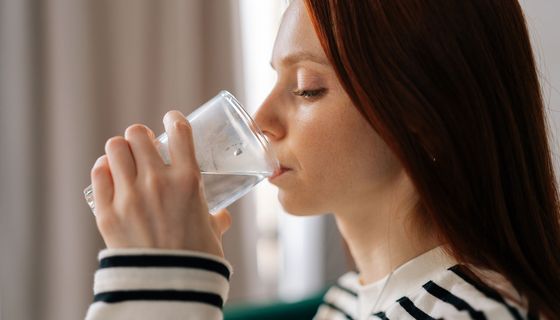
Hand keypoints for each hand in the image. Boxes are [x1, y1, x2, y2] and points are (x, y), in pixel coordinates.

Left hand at [89, 110, 230, 257]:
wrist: (168, 289)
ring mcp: (129, 195)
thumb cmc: (196, 261)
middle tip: (144, 146)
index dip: (174, 119)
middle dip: (141, 137)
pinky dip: (104, 169)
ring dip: (120, 149)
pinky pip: (98, 173)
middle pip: (138, 134)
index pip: (179, 130)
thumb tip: (221, 216)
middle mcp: (158, 181)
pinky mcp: (106, 211)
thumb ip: (216, 220)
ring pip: (114, 147)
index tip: (171, 120)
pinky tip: (110, 175)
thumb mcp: (212, 234)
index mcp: (189, 181)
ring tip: (125, 159)